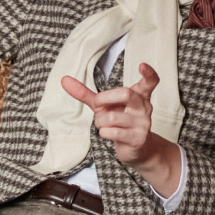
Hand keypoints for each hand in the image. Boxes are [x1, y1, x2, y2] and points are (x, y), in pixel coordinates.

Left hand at [61, 63, 180, 195]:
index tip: (142, 65)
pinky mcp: (138, 138)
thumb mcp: (103, 105)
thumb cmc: (119, 122)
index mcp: (140, 95)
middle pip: (126, 94)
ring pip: (112, 117)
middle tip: (98, 105)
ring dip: (100, 122)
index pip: (150, 81)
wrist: (136, 149)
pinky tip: (110, 134)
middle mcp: (144, 107)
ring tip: (105, 125)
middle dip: (104, 98)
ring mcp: (143, 123)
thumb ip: (86, 93)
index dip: (148, 73)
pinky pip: (112, 132)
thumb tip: (64, 80)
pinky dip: (104, 133)